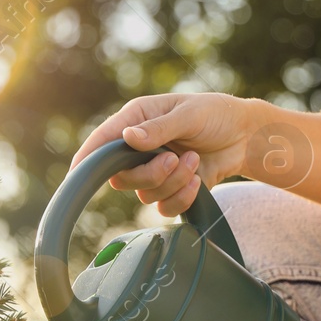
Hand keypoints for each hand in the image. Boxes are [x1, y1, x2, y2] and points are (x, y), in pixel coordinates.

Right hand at [70, 93, 257, 215]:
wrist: (244, 135)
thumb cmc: (215, 114)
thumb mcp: (188, 114)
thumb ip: (158, 128)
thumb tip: (127, 139)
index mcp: (136, 120)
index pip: (102, 142)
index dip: (87, 158)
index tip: (76, 174)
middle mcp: (139, 148)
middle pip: (122, 177)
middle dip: (151, 173)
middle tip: (175, 158)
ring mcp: (153, 170)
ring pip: (145, 193)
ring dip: (173, 182)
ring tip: (195, 161)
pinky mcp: (170, 189)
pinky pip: (164, 206)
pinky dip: (182, 197)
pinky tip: (198, 179)